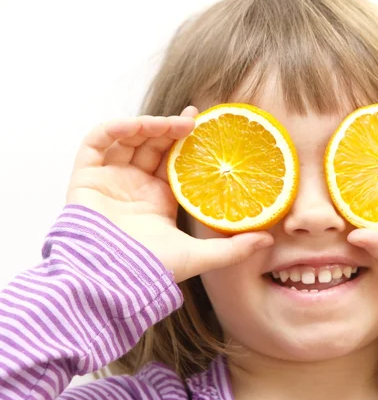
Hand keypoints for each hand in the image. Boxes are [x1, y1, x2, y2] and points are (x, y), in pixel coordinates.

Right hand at [66, 107, 272, 281]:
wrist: (113, 280)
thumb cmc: (152, 270)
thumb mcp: (202, 256)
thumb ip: (235, 248)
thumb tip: (270, 239)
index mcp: (158, 200)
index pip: (174, 161)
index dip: (186, 141)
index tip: (204, 124)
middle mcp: (134, 186)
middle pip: (152, 145)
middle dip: (171, 127)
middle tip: (193, 119)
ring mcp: (110, 180)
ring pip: (127, 139)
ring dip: (148, 125)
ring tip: (172, 124)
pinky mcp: (85, 177)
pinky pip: (96, 143)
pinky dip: (113, 128)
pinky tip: (136, 125)